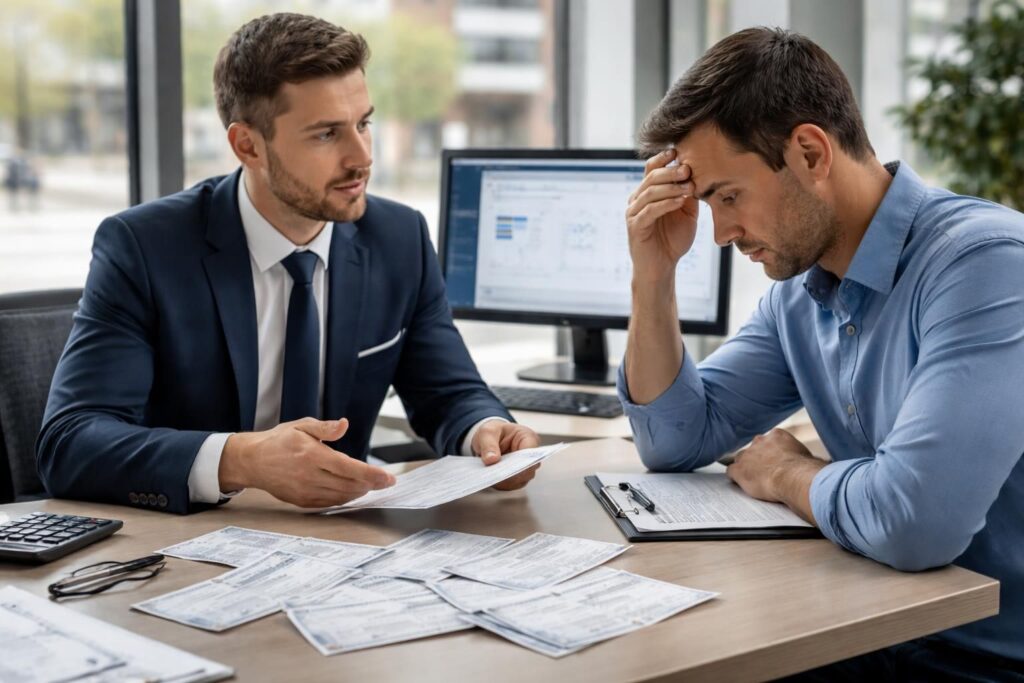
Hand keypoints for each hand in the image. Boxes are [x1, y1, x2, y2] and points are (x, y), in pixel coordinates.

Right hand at [219, 417, 395, 507]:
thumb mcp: (301, 426)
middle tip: (386, 482)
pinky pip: (329, 503)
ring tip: (372, 486)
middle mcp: (309, 476)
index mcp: (312, 455)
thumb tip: (345, 424)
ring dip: (359, 493)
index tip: (389, 478)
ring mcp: (305, 491)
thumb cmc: (278, 441)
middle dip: (371, 485)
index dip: (372, 475)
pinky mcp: (301, 501)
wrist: (251, 461)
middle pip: (349, 485)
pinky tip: (352, 492)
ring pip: (341, 496)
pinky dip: (344, 499)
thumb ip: (325, 428)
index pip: (349, 468)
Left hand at [472, 421, 541, 490]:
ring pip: (521, 480)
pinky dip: (502, 484)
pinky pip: (513, 485)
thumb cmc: (492, 432)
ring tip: (491, 475)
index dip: (520, 463)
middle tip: (494, 474)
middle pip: (528, 470)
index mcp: (528, 437)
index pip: (531, 453)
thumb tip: (491, 460)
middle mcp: (531, 454)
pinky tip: (492, 479)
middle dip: (511, 474)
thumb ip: (488, 445)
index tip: (505, 468)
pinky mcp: (519, 477)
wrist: (489, 439)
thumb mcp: (486, 432)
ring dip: (506, 481)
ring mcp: (526, 467)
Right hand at [625, 148, 700, 284]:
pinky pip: (649, 211)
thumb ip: (688, 194)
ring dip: (670, 187)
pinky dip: (665, 204)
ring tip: (688, 186)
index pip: (651, 169)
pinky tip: (679, 201)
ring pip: (650, 192)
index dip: (663, 158)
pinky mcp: (635, 227)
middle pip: (650, 178)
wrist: (661, 268)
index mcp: (647, 194)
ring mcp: (634, 213)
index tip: (679, 151)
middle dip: (670, 172)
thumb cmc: (672, 241)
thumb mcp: (686, 213)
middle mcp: (637, 200)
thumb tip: (697, 174)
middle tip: (688, 169)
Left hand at [725, 429, 825, 522]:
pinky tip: (740, 484)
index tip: (775, 462)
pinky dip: (735, 478)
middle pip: (754, 448)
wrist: (793, 478)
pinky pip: (731, 472)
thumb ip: (803, 457)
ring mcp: (747, 455)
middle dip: (758, 459)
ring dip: (746, 468)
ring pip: (741, 459)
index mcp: (777, 435)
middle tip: (765, 472)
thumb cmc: (806, 470)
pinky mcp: (739, 469)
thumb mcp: (807, 457)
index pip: (769, 442)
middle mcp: (760, 441)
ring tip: (754, 480)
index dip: (771, 454)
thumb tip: (818, 463)